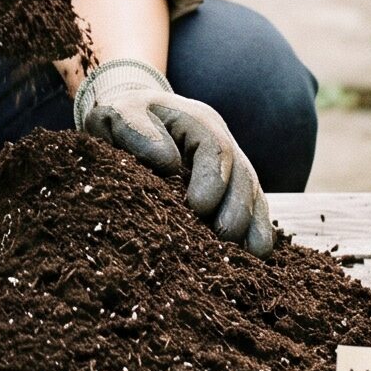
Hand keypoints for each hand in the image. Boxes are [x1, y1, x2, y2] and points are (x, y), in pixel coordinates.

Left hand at [73, 58, 273, 254]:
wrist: (128, 123)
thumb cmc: (120, 121)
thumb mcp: (116, 115)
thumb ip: (135, 130)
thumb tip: (169, 161)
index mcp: (196, 121)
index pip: (215, 147)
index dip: (212, 178)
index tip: (198, 206)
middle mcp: (220, 143)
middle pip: (242, 175)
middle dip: (237, 208)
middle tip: (224, 236)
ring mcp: (229, 166)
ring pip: (252, 194)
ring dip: (252, 224)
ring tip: (251, 254)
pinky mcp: (229, 190)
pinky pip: (252, 209)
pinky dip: (255, 231)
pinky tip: (255, 255)